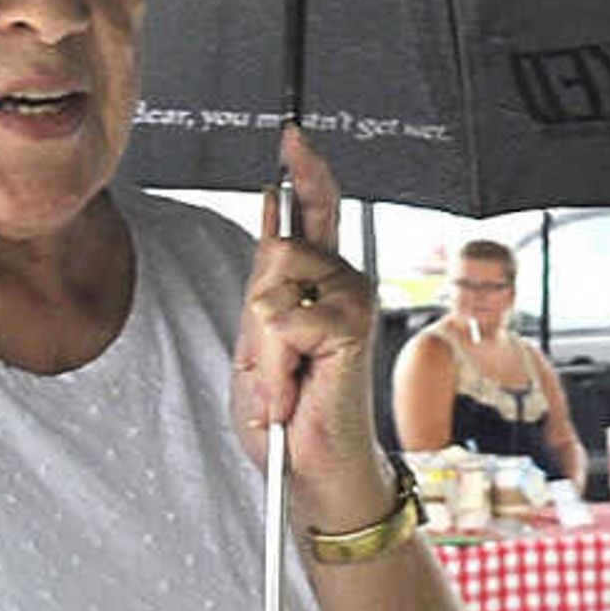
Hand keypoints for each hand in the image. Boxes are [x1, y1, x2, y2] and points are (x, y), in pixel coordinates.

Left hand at [232, 127, 384, 516]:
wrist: (314, 475)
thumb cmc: (291, 418)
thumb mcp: (261, 344)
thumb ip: (267, 284)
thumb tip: (269, 210)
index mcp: (322, 287)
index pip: (316, 213)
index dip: (306, 171)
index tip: (293, 135)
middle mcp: (346, 286)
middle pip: (276, 248)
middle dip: (256, 313)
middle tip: (273, 367)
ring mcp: (354, 305)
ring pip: (274, 286)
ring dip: (264, 346)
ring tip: (285, 383)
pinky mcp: (353, 330)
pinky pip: (284, 320)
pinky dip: (276, 365)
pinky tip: (296, 392)